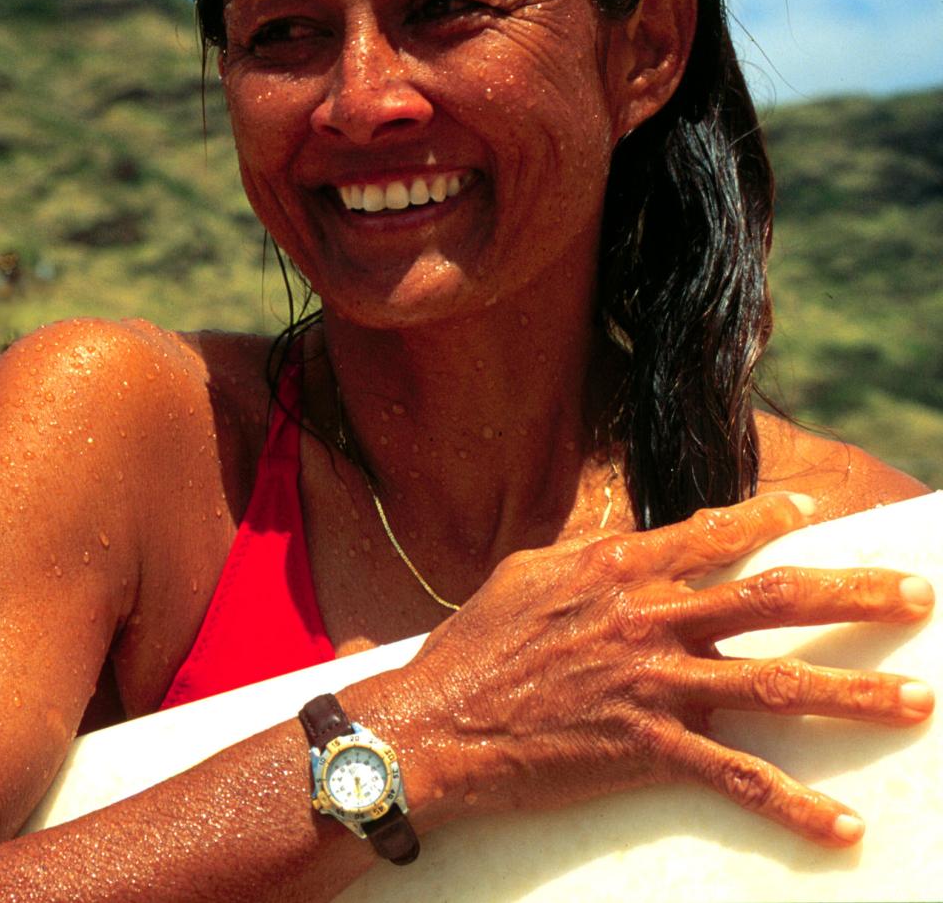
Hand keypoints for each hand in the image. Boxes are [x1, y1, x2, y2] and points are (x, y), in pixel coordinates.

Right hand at [396, 492, 933, 845]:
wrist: (439, 722)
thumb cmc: (476, 644)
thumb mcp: (530, 573)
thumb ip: (591, 557)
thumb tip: (631, 548)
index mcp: (619, 565)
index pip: (714, 532)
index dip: (771, 517)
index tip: (816, 512)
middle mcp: (648, 615)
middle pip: (773, 599)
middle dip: (854, 596)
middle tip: (918, 597)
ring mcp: (654, 683)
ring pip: (775, 683)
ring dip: (854, 693)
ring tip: (916, 702)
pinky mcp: (648, 748)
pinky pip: (736, 777)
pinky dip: (793, 803)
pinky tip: (841, 824)